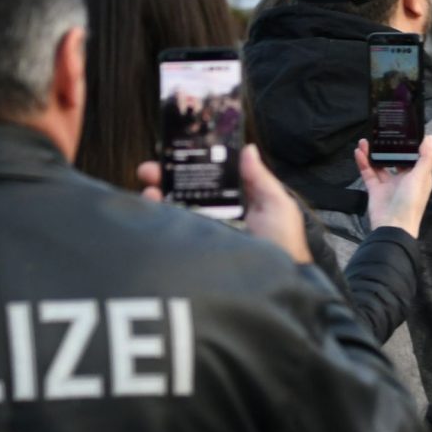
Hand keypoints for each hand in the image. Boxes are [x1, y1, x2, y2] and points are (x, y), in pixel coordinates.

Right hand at [135, 148, 309, 264]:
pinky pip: (172, 231)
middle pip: (188, 192)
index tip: (177, 152)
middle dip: (167, 178)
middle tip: (149, 169)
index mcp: (238, 205)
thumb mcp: (277, 206)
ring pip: (176, 209)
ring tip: (149, 185)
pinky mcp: (194, 249)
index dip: (194, 166)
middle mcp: (218, 217)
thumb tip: (248, 149)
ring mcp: (204, 233)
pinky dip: (158, 214)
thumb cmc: (283, 243)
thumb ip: (260, 178)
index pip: (211, 181)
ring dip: (159, 193)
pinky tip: (151, 203)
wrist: (275, 282)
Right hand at [354, 133, 431, 235]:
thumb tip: (430, 138)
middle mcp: (404, 179)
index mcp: (419, 177)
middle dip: (387, 148)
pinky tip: (359, 152)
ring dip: (373, 153)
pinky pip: (368, 173)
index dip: (409, 146)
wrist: (392, 226)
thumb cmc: (411, 202)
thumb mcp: (421, 177)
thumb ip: (425, 157)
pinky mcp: (375, 190)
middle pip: (395, 160)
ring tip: (365, 140)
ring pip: (379, 165)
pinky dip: (363, 162)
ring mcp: (389, 185)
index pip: (415, 158)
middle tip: (379, 134)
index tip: (402, 131)